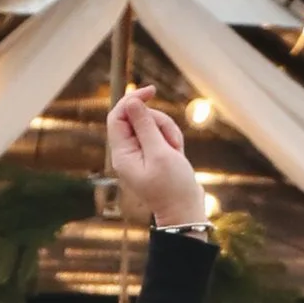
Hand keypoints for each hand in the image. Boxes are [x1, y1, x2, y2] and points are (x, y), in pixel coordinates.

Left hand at [107, 84, 208, 233]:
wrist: (185, 211)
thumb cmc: (172, 187)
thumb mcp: (160, 153)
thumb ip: (145, 126)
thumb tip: (131, 102)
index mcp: (122, 153)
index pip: (118, 116)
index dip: (132, 100)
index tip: (151, 91)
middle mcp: (128, 152)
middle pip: (139, 118)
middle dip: (159, 122)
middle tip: (171, 142)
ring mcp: (141, 153)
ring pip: (153, 124)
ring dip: (168, 132)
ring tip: (176, 151)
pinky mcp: (154, 154)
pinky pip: (162, 134)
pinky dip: (172, 139)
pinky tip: (178, 154)